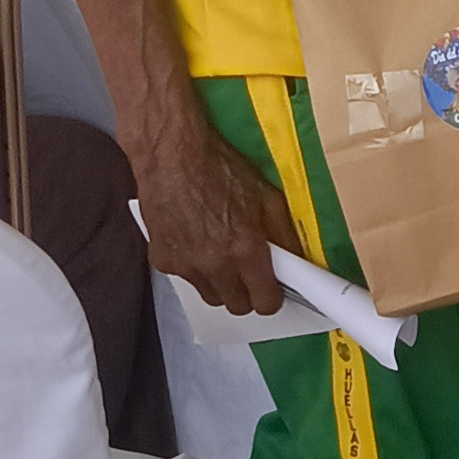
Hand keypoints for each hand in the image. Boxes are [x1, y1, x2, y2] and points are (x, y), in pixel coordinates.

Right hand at [130, 114, 297, 315]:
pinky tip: (195, 241)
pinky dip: (192, 267)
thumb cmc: (218, 167)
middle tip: (247, 270)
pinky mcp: (162, 260)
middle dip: (246, 292)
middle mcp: (215, 263)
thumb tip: (296, 261)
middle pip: (237, 305)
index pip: (265, 302)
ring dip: (219, 283)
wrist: (171, 153)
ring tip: (220, 252)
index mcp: (245, 249)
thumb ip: (284, 234)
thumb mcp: (266, 195)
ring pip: (210, 295)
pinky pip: (185, 278)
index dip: (272, 297)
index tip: (272, 290)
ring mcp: (186, 265)